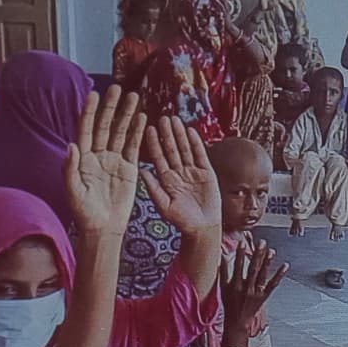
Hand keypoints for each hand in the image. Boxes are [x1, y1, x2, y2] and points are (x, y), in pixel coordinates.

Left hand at [66, 87, 146, 236]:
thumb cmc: (83, 212)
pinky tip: (143, 118)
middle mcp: (97, 155)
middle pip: (104, 126)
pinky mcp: (128, 168)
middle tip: (117, 89)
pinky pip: (133, 146)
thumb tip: (71, 145)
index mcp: (82, 158)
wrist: (102, 228)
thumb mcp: (73, 191)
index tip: (93, 94)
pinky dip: (138, 132)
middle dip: (110, 107)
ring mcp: (113, 160)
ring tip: (134, 97)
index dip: (88, 112)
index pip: (85, 129)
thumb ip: (70, 168)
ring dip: (126, 115)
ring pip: (120, 132)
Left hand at [142, 117, 218, 240]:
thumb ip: (153, 188)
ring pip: (185, 149)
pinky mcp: (207, 173)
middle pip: (172, 149)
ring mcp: (193, 171)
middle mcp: (178, 172)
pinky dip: (196, 143)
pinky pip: (200, 155)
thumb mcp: (163, 205)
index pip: (158, 157)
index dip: (154, 143)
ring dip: (180, 134)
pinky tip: (191, 131)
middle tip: (162, 118)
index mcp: (166, 179)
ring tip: (175, 119)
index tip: (148, 128)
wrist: (202, 228)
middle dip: (167, 134)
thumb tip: (141, 172)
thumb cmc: (180, 220)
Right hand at [222, 238, 285, 326]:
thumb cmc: (229, 303)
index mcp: (235, 285)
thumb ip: (223, 271)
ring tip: (271, 251)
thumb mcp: (223, 287)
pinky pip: (273, 284)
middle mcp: (246, 288)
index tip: (242, 243)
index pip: (238, 266)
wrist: (237, 321)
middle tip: (261, 242)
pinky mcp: (264, 296)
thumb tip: (221, 256)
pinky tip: (285, 266)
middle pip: (253, 269)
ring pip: (263, 275)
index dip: (240, 254)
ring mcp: (256, 292)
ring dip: (267, 263)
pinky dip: (279, 275)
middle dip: (257, 255)